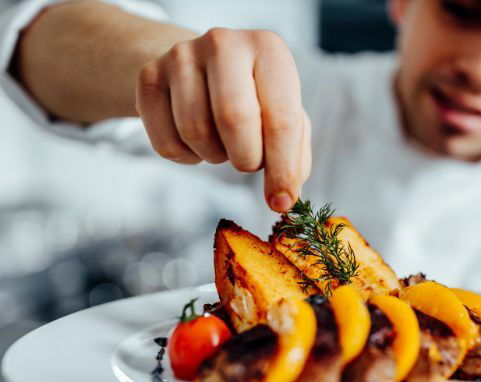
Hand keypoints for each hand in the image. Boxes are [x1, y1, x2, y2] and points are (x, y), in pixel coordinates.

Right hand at [135, 28, 310, 211]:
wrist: (202, 69)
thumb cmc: (254, 98)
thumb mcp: (284, 116)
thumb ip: (294, 156)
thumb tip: (283, 198)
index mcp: (269, 49)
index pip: (281, 118)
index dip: (282, 169)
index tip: (281, 201)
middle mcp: (224, 43)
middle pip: (234, 120)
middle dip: (246, 158)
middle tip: (249, 161)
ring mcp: (181, 56)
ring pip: (196, 132)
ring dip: (215, 156)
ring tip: (223, 143)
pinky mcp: (148, 77)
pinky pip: (166, 142)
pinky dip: (186, 157)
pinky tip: (197, 142)